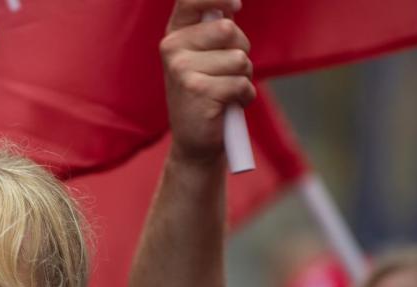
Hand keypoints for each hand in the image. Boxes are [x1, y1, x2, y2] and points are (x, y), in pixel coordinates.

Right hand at [160, 0, 255, 162]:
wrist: (195, 143)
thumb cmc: (208, 95)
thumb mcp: (206, 58)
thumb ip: (215, 31)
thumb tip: (231, 9)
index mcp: (174, 35)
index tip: (237, 5)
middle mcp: (172, 49)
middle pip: (229, 29)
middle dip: (241, 51)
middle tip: (227, 73)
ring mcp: (182, 70)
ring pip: (240, 59)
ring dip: (244, 78)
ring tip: (226, 93)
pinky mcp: (198, 90)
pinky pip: (241, 83)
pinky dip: (244, 97)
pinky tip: (227, 107)